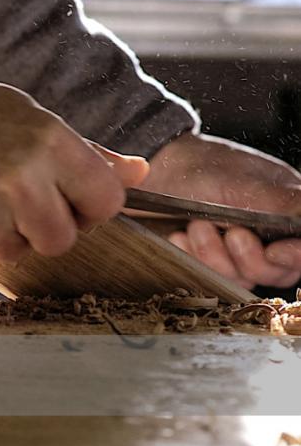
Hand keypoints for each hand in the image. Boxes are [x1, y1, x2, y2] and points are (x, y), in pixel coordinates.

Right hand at [0, 72, 149, 262]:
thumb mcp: (26, 117)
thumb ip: (84, 152)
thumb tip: (139, 173)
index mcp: (51, 143)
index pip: (107, 201)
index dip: (89, 209)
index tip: (66, 201)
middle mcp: (24, 178)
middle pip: (64, 239)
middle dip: (43, 229)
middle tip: (12, 203)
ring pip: (21, 252)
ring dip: (2, 235)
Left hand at [140, 133, 300, 288]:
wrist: (157, 168)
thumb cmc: (204, 167)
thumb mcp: (245, 183)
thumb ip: (284, 203)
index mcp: (286, 214)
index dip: (293, 257)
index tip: (273, 252)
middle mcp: (265, 238)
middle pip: (274, 272)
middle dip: (248, 257)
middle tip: (231, 232)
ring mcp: (234, 253)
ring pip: (238, 278)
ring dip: (215, 254)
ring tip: (197, 226)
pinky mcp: (205, 262)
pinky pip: (206, 277)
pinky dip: (193, 259)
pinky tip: (180, 237)